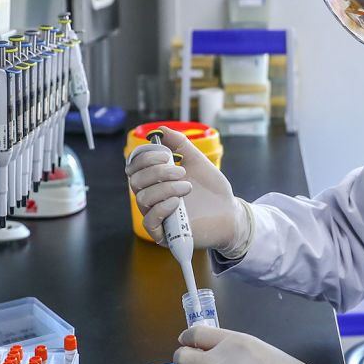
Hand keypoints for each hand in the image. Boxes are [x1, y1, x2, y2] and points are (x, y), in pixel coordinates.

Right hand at [125, 126, 249, 254]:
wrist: (229, 212)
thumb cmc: (212, 189)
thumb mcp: (196, 161)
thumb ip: (179, 144)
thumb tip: (160, 129)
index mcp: (155, 180)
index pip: (134, 167)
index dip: (144, 158)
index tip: (165, 155)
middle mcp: (152, 198)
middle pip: (135, 181)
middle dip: (158, 172)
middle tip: (182, 172)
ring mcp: (157, 216)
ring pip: (142, 198)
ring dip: (165, 188)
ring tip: (187, 187)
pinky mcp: (164, 234)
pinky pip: (149, 221)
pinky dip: (162, 207)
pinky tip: (178, 202)